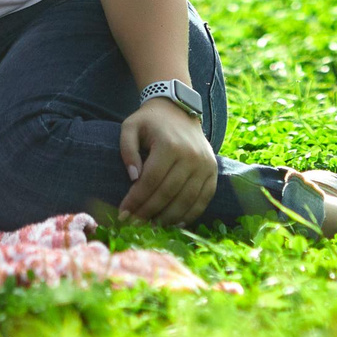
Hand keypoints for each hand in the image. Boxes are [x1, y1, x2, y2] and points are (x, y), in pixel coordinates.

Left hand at [117, 98, 218, 224]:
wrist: (179, 109)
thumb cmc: (150, 121)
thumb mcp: (130, 127)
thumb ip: (126, 150)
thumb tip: (133, 178)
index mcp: (169, 145)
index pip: (151, 180)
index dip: (136, 200)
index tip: (123, 213)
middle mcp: (191, 156)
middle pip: (168, 193)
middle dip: (148, 212)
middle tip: (134, 225)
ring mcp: (205, 165)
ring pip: (186, 200)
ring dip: (168, 218)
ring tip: (151, 227)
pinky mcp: (213, 171)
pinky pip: (203, 199)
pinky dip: (190, 214)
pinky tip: (175, 223)